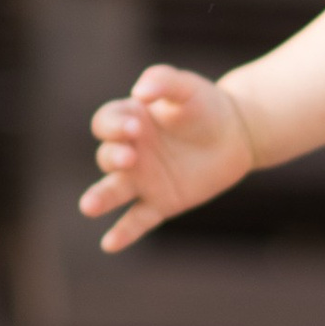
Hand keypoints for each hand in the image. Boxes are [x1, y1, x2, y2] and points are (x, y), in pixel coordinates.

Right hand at [81, 63, 254, 250]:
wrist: (236, 134)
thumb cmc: (205, 106)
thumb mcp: (187, 87)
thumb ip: (163, 81)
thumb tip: (139, 93)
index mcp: (129, 121)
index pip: (106, 124)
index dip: (115, 126)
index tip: (136, 127)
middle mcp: (130, 152)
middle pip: (106, 157)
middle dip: (114, 157)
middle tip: (131, 156)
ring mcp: (142, 181)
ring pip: (113, 191)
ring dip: (100, 199)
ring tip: (88, 207)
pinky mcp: (160, 204)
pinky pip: (137, 220)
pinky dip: (123, 233)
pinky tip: (109, 244)